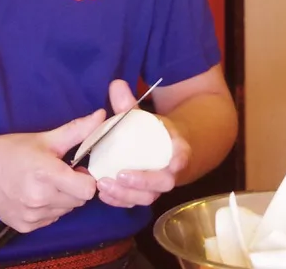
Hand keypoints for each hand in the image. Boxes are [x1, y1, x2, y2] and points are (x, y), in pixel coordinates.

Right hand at [0, 109, 104, 232]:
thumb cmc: (10, 151)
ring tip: (44, 183)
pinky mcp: (25, 227)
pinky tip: (34, 195)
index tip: (76, 169)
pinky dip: (49, 209)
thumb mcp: (44, 138)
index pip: (87, 190)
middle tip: (58, 174)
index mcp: (46, 173)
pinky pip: (51, 219)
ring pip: (66, 210)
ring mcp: (32, 215)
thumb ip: (76, 130)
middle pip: (79, 200)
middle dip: (75, 188)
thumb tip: (101, 116)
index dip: (86, 178)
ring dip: (62, 199)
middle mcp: (39, 198)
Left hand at [95, 79, 190, 208]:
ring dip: (126, 195)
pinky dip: (120, 201)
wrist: (167, 152)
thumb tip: (116, 84)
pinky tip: (103, 195)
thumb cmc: (155, 133)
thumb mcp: (145, 117)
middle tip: (119, 176)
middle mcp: (171, 172)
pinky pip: (136, 202)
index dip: (177, 161)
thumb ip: (130, 104)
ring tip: (104, 186)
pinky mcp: (145, 194)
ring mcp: (158, 187)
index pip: (182, 156)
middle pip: (163, 183)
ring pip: (148, 197)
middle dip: (142, 182)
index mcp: (177, 150)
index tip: (171, 163)